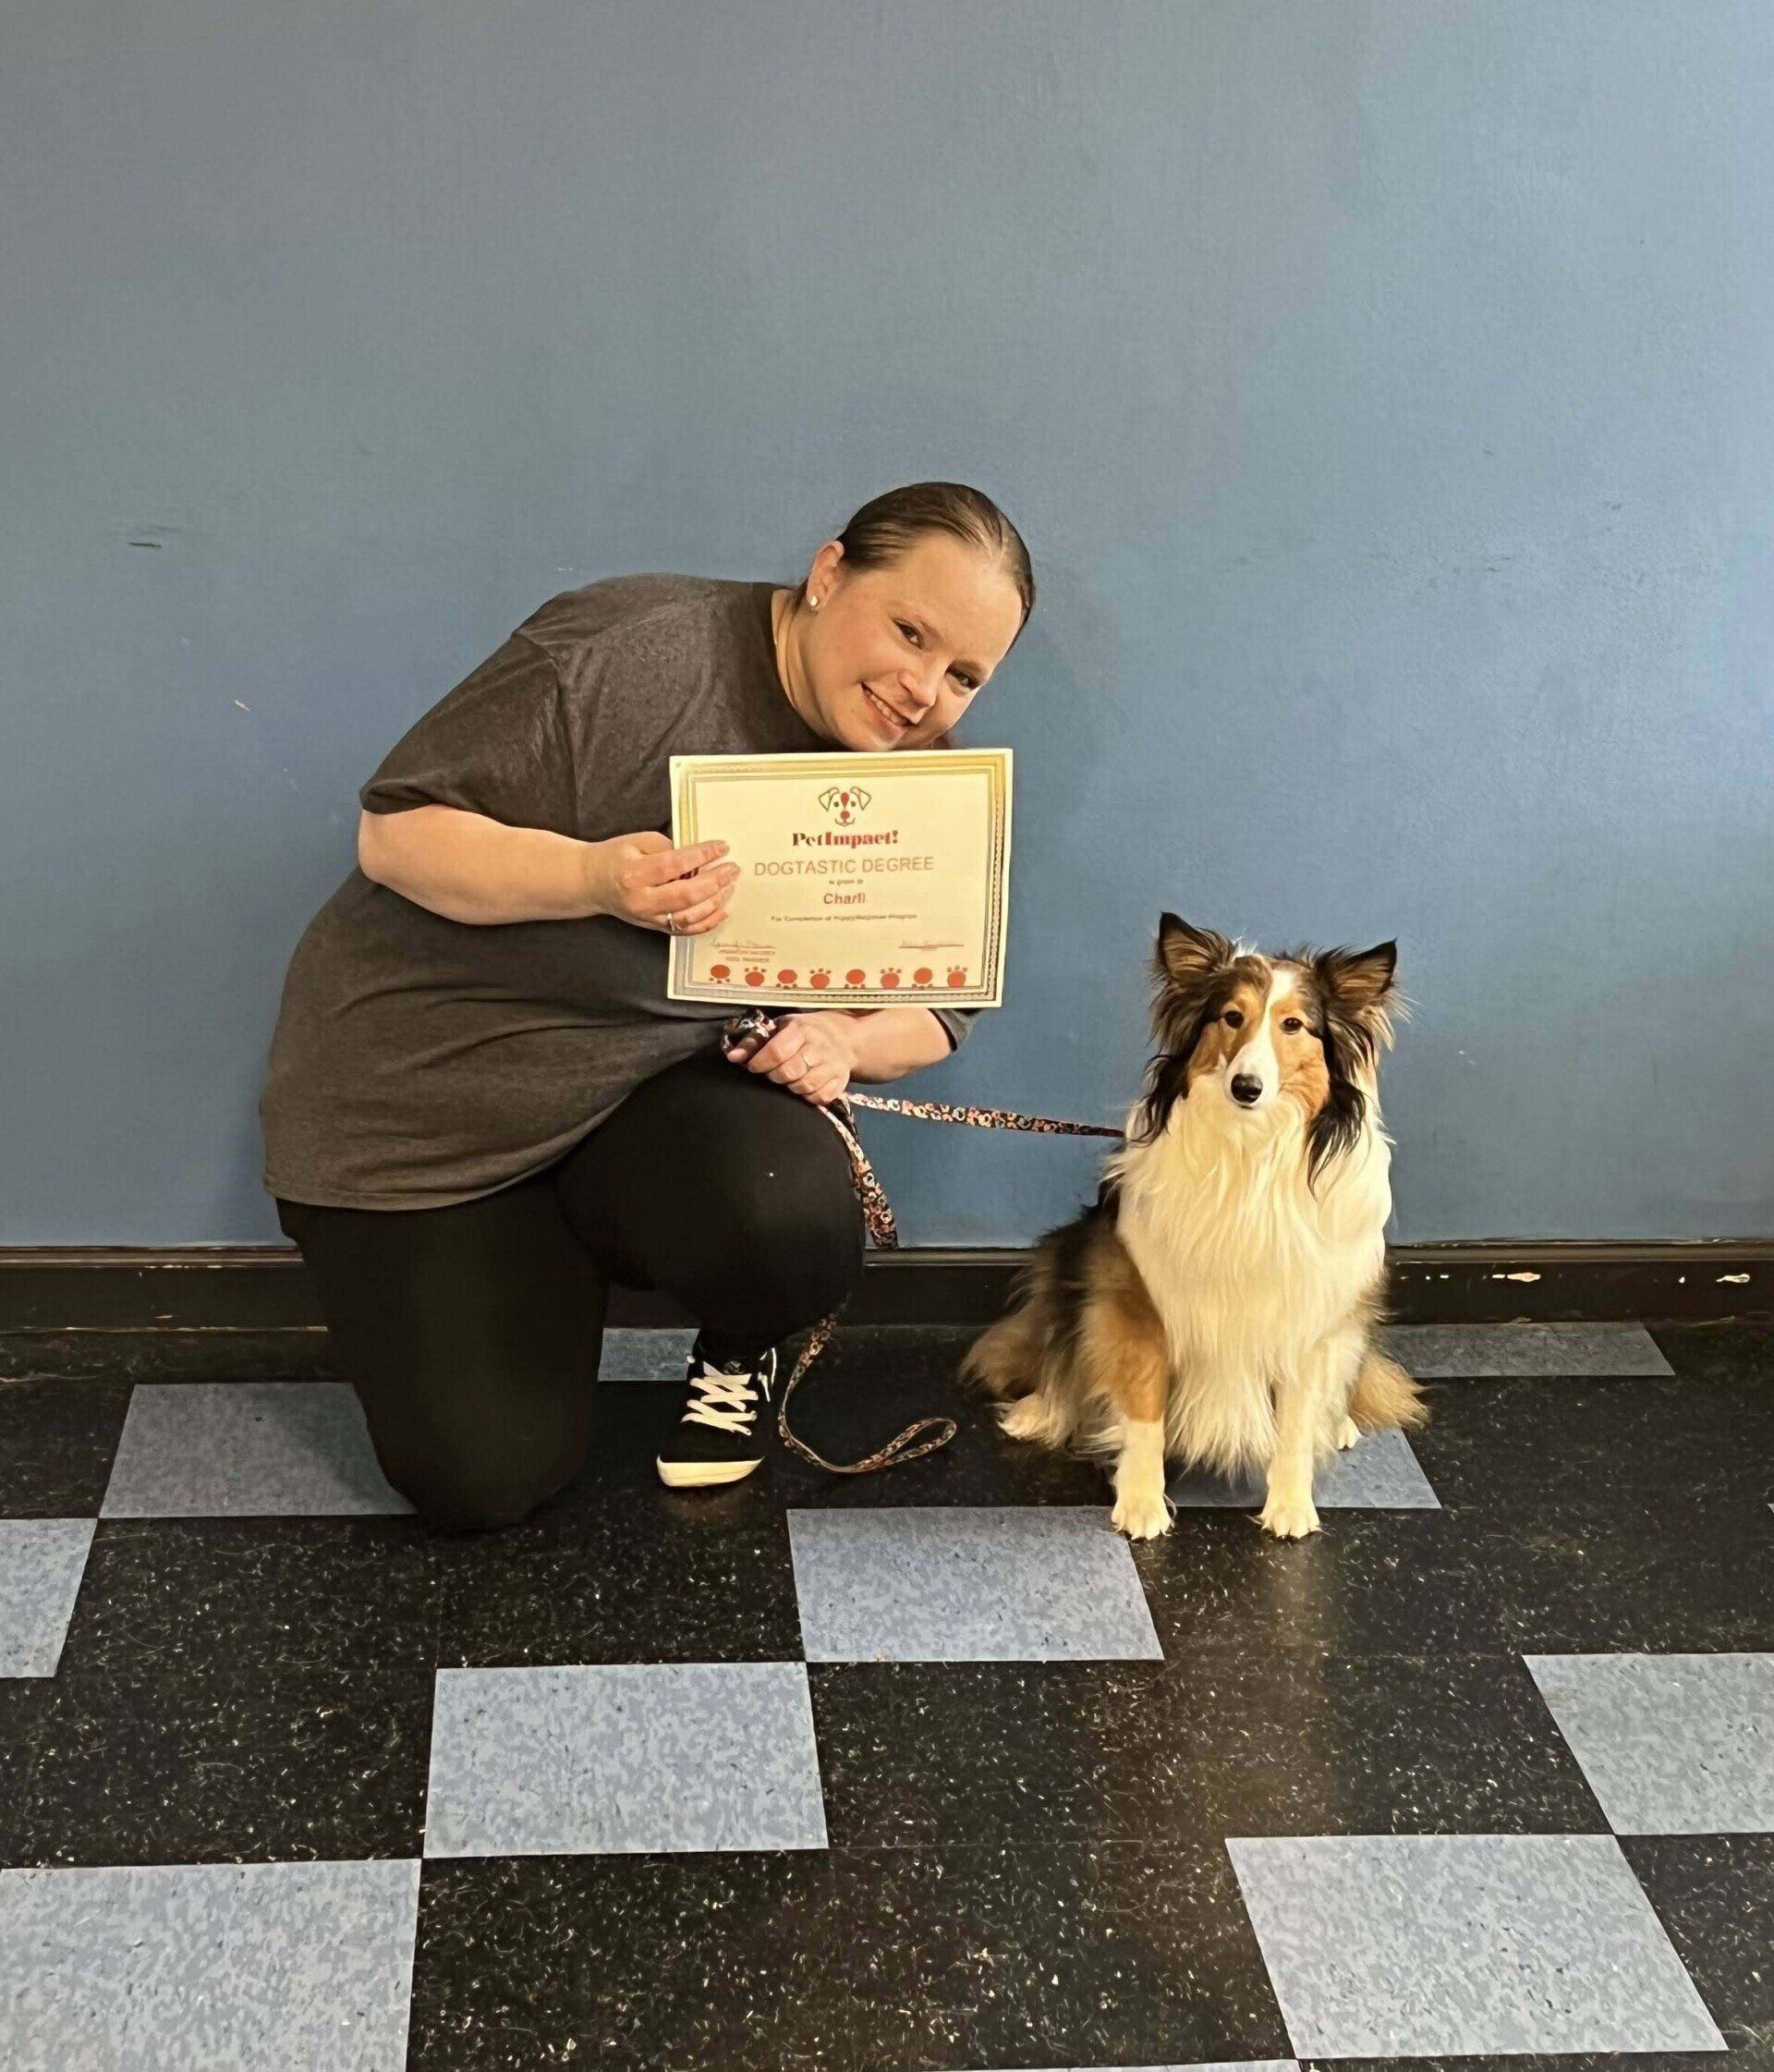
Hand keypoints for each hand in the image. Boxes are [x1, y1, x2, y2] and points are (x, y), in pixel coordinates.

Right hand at [585, 830, 739, 933]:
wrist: (593, 883)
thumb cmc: (616, 858)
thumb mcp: (637, 841)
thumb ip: (668, 846)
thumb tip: (698, 856)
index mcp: (634, 875)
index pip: (674, 865)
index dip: (702, 856)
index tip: (722, 847)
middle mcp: (641, 901)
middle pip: (686, 894)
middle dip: (715, 881)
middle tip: (732, 868)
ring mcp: (649, 918)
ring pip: (690, 917)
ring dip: (715, 901)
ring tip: (730, 885)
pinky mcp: (655, 928)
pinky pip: (686, 930)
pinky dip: (708, 922)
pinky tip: (723, 909)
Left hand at [722, 1011, 856, 1105]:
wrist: (842, 1037)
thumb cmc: (802, 1033)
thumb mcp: (779, 1028)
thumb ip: (755, 1041)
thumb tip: (733, 1057)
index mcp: (801, 1030)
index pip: (777, 1051)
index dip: (760, 1062)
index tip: (754, 1066)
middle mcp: (819, 1046)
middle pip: (791, 1071)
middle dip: (775, 1076)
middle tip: (772, 1073)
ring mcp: (833, 1065)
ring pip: (806, 1086)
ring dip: (792, 1087)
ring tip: (788, 1079)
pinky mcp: (841, 1081)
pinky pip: (821, 1097)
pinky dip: (809, 1097)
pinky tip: (804, 1088)